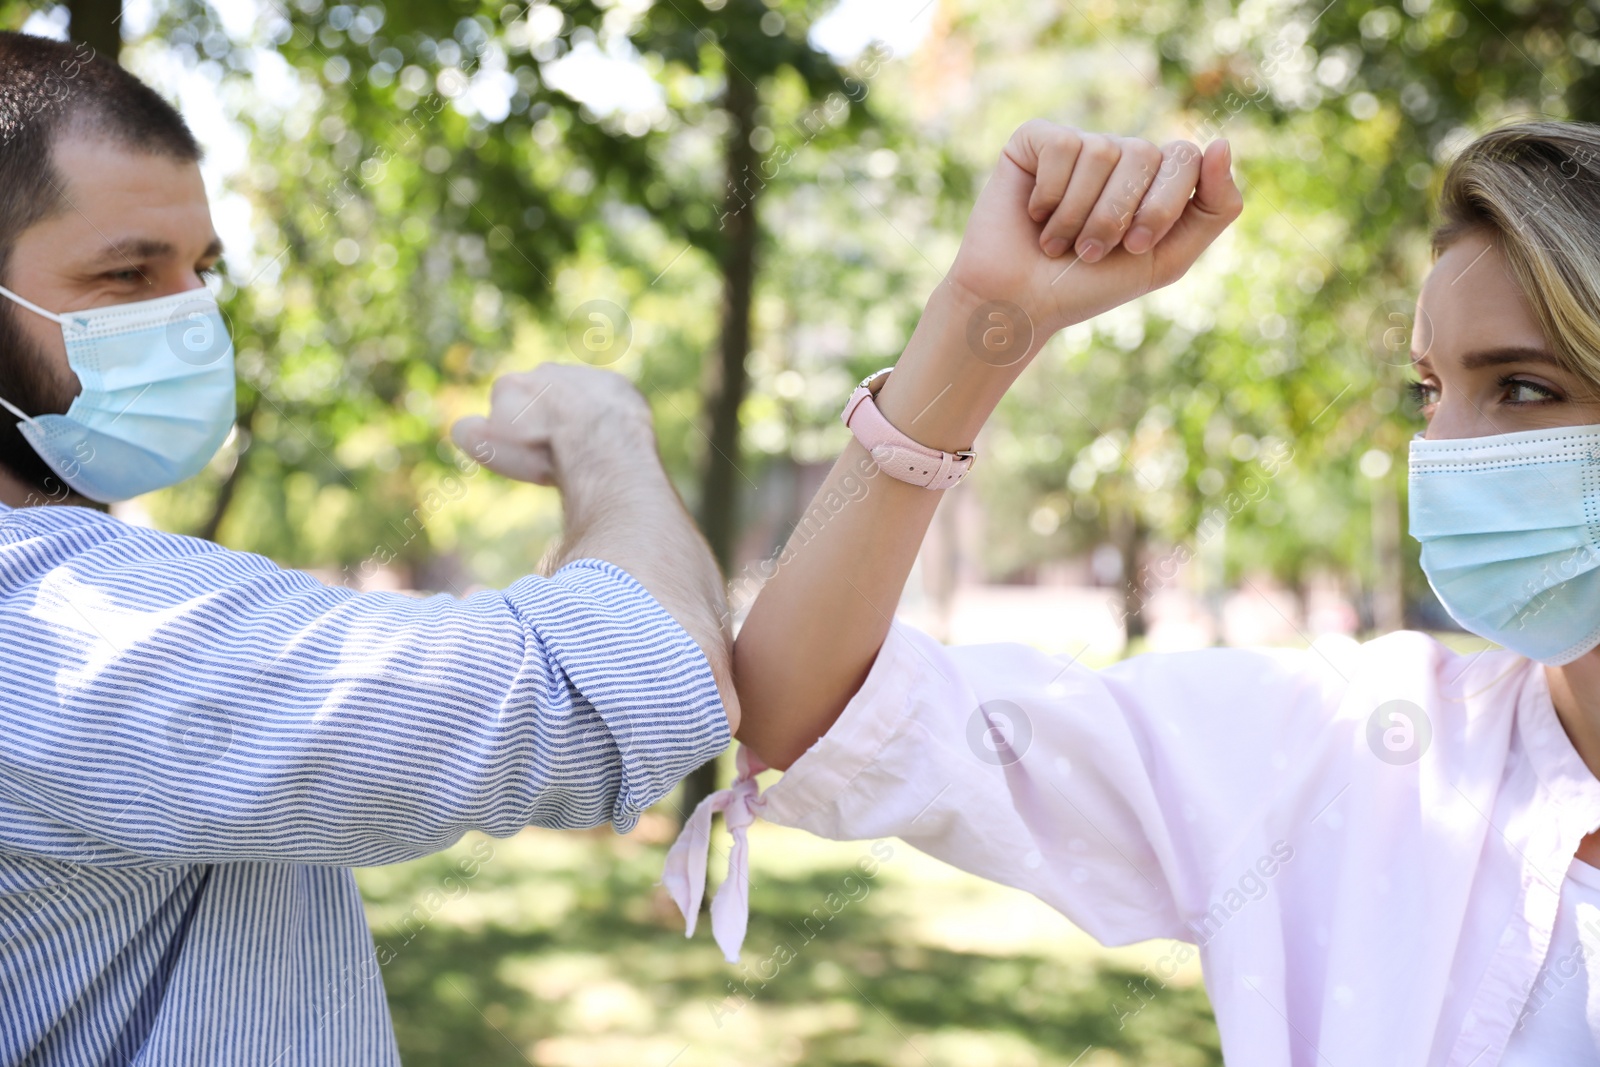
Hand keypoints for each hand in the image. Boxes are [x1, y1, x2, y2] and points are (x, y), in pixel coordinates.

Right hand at [450, 363, 653, 489]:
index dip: (513, 434)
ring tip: (585, 450)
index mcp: (511, 384)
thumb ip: (467, 432)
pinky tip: (611, 441)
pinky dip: (610, 418)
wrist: (598, 441)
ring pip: (576, 397)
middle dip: (546, 420)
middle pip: (541, 399)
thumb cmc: (540, 447)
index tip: (527, 454)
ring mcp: (584, 375)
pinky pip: (611, 401)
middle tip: (555, 451)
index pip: (504, 406)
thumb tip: (464, 426)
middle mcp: (546, 371)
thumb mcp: (486, 446)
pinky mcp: (618, 386)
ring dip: (579, 417)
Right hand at [946, 121, 1242, 342]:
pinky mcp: (1033, 140)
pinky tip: (1035, 214)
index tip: (1133, 247)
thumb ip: (1214, 209)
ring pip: (1101, 152)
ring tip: (1058, 242)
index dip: (1161, 205)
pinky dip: (1050, 194)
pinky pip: (1062, 146)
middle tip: (1091, 251)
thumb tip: (1221, 143)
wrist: (1019, 304)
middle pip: (1144, 153)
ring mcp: (1076, 144)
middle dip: (1117, 214)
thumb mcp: (1167, 259)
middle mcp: (1117, 154)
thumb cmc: (1089, 286)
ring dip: (1078, 213)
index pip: (1184, 158)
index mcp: (1152, 179)